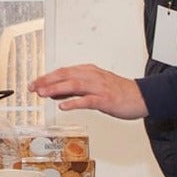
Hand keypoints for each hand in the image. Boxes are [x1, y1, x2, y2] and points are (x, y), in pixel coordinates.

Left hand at [30, 64, 147, 119]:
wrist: (142, 96)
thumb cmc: (119, 92)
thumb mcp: (95, 86)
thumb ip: (76, 88)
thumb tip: (56, 92)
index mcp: (89, 71)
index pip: (63, 71)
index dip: (47, 77)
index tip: (34, 83)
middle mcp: (93, 76)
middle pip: (66, 75)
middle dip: (47, 81)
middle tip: (33, 87)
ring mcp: (99, 87)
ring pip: (74, 85)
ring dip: (56, 89)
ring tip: (44, 94)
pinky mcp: (105, 99)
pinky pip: (87, 100)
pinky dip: (74, 102)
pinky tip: (63, 106)